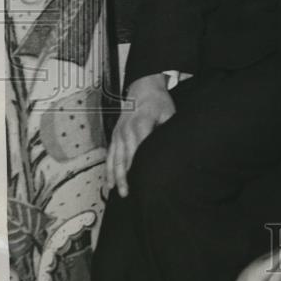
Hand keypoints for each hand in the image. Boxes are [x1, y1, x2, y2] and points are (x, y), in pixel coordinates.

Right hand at [105, 74, 175, 197]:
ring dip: (115, 176)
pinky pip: (109, 155)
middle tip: (127, 192)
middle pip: (124, 157)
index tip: (140, 180)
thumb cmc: (158, 102)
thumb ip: (168, 129)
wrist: (143, 88)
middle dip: (125, 176)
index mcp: (140, 125)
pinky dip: (108, 169)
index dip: (138, 165)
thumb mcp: (168, 113)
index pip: (139, 149)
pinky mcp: (115, 135)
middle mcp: (126, 130)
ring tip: (118, 192)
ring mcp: (118, 133)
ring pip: (114, 158)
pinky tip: (109, 182)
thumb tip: (172, 147)